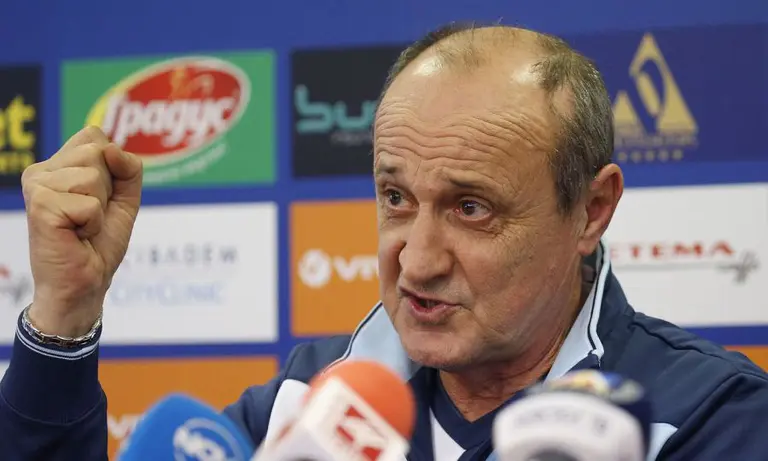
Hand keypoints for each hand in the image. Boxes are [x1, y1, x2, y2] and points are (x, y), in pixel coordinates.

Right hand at [21, 126, 142, 336]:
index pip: (94, 136)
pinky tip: (76, 235)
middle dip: (107, 188)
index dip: (112, 168)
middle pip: (96, 151)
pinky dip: (93, 223)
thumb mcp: (124, 198)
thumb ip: (128, 168)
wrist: (85, 282)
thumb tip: (110, 148)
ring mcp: (36, 186)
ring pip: (93, 176)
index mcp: (57, 164)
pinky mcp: (40, 206)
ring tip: (83, 226)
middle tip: (91, 216)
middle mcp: (41, 170)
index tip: (100, 198)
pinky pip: (89, 203)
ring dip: (100, 208)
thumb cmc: (99, 243)